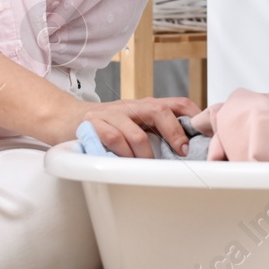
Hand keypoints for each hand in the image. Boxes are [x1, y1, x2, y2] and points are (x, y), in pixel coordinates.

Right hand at [49, 94, 200, 157]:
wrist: (66, 118)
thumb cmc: (105, 125)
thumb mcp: (133, 123)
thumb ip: (155, 130)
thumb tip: (186, 149)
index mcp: (144, 105)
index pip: (175, 102)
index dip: (192, 115)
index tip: (203, 134)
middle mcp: (130, 106)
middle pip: (159, 111)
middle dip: (174, 132)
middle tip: (180, 152)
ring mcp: (112, 114)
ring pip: (137, 134)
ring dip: (146, 155)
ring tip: (147, 166)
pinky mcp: (94, 125)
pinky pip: (114, 141)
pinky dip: (123, 155)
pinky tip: (124, 163)